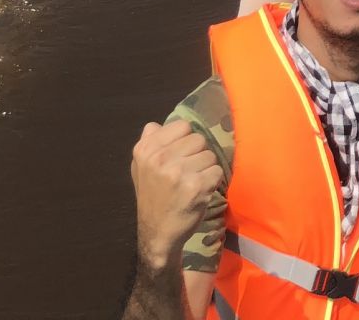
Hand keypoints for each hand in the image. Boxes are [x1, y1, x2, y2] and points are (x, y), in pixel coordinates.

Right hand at [130, 119, 222, 271]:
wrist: (157, 233)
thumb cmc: (153, 197)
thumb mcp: (141, 167)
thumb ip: (149, 143)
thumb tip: (156, 125)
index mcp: (145, 149)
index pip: (183, 125)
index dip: (185, 141)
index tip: (179, 157)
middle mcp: (160, 158)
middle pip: (199, 139)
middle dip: (197, 155)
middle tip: (187, 173)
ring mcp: (178, 172)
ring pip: (210, 155)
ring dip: (206, 169)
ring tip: (192, 183)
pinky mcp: (196, 186)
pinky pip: (217, 171)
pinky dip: (213, 181)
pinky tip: (200, 192)